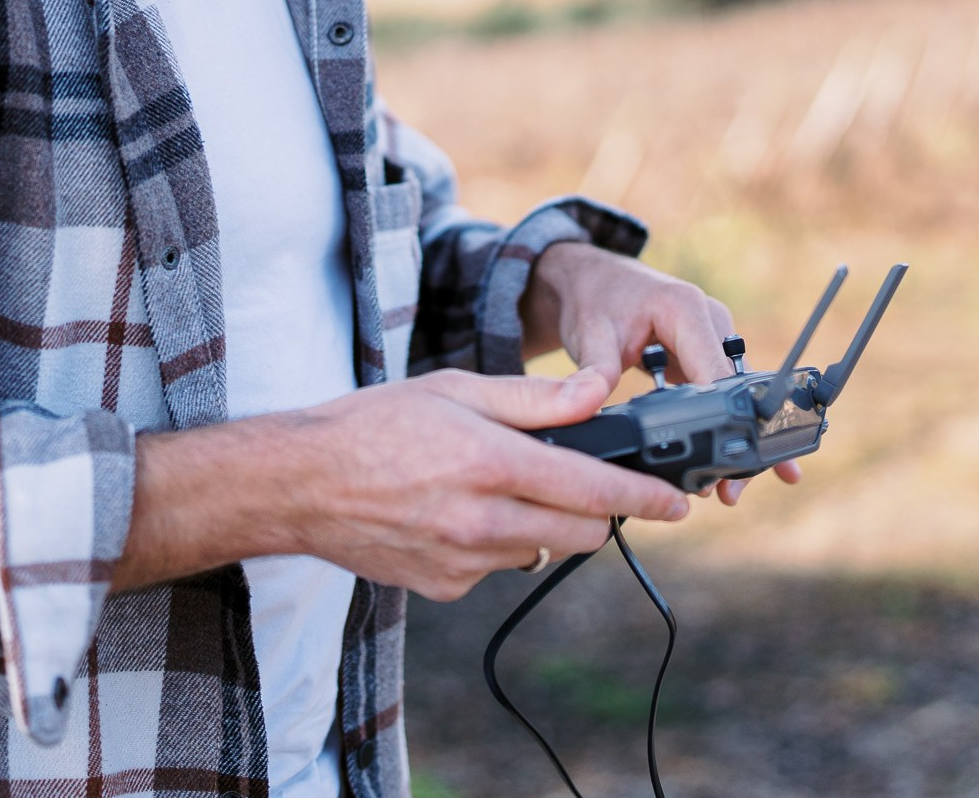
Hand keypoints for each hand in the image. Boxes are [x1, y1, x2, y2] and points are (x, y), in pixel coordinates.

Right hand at [273, 367, 691, 598]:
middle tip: (584, 481)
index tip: (678, 504)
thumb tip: (597, 392)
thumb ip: (534, 399)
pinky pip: (497, 567)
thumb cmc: (375, 423)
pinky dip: (495, 543)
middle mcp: (482, 520)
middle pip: (582, 532)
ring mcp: (463, 562)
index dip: (644, 497)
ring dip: (543, 524)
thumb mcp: (455, 389)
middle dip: (597, 510)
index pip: (592, 488)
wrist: (300, 484)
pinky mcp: (444, 587)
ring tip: (495, 486)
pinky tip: (456, 513)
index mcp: (491, 462)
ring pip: (540, 550)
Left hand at [520, 241, 801, 507]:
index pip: (717, 369)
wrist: (591, 280)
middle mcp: (710, 321)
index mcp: (686, 309)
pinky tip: (733, 469)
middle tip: (730, 491)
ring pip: (737, 395)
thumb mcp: (589, 334)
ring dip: (736, 439)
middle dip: (739, 440)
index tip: (726, 460)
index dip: (726, 416)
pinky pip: (724, 394)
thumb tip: (589, 404)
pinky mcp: (706, 356)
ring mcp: (712, 339)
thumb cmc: (593, 300)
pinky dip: (725, 427)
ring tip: (732, 491)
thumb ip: (594, 371)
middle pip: (737, 388)